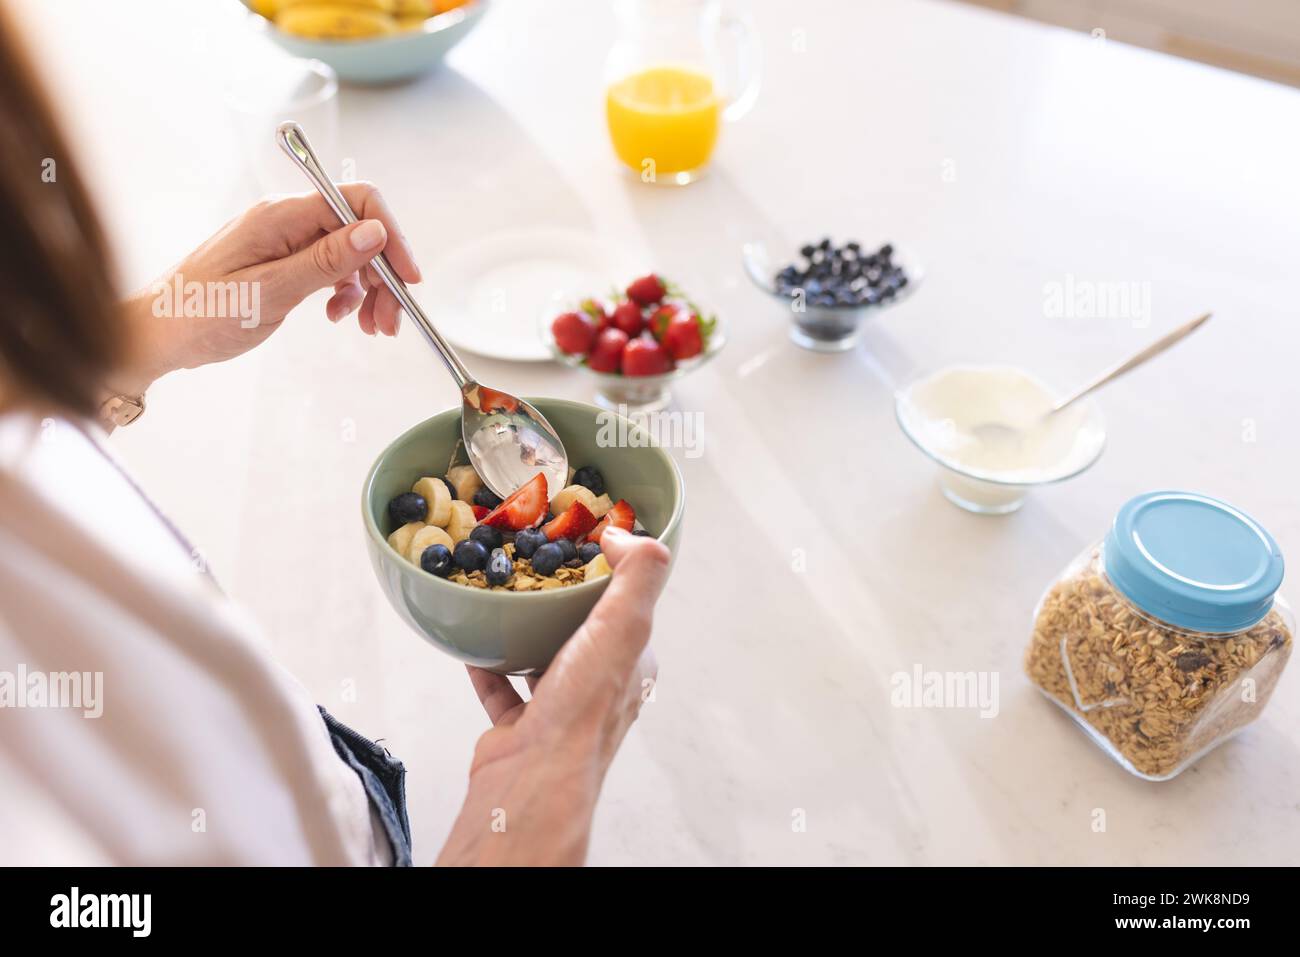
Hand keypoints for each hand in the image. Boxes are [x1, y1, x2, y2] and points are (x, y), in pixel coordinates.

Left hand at [109, 185, 420, 396]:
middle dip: (384, 273)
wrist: (156, 335)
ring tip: (370, 327)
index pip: (356, 202)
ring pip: (349, 252)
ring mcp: (284, 240)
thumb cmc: (200, 314)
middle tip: (390, 320)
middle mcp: (285, 220)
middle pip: (359, 231)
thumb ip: (325, 261)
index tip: (407, 277)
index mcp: (280, 217)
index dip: (390, 235)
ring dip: (370, 288)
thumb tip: (374, 232)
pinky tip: (341, 316)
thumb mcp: (270, 292)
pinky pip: (330, 267)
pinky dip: (346, 292)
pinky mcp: (282, 260)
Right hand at [436, 528, 669, 865]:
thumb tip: (630, 536)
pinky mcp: (520, 729)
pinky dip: (488, 666)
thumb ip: (636, 577)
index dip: (613, 578)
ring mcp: (559, 712)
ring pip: (543, 662)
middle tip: (538, 569)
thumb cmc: (581, 708)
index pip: (630, 612)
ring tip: (506, 600)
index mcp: (632, 668)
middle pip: (584, 636)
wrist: (532, 779)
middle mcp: (600, 691)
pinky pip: (502, 690)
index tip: (585, 547)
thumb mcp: (622, 627)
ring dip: (526, 635)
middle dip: (564, 606)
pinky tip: (473, 643)